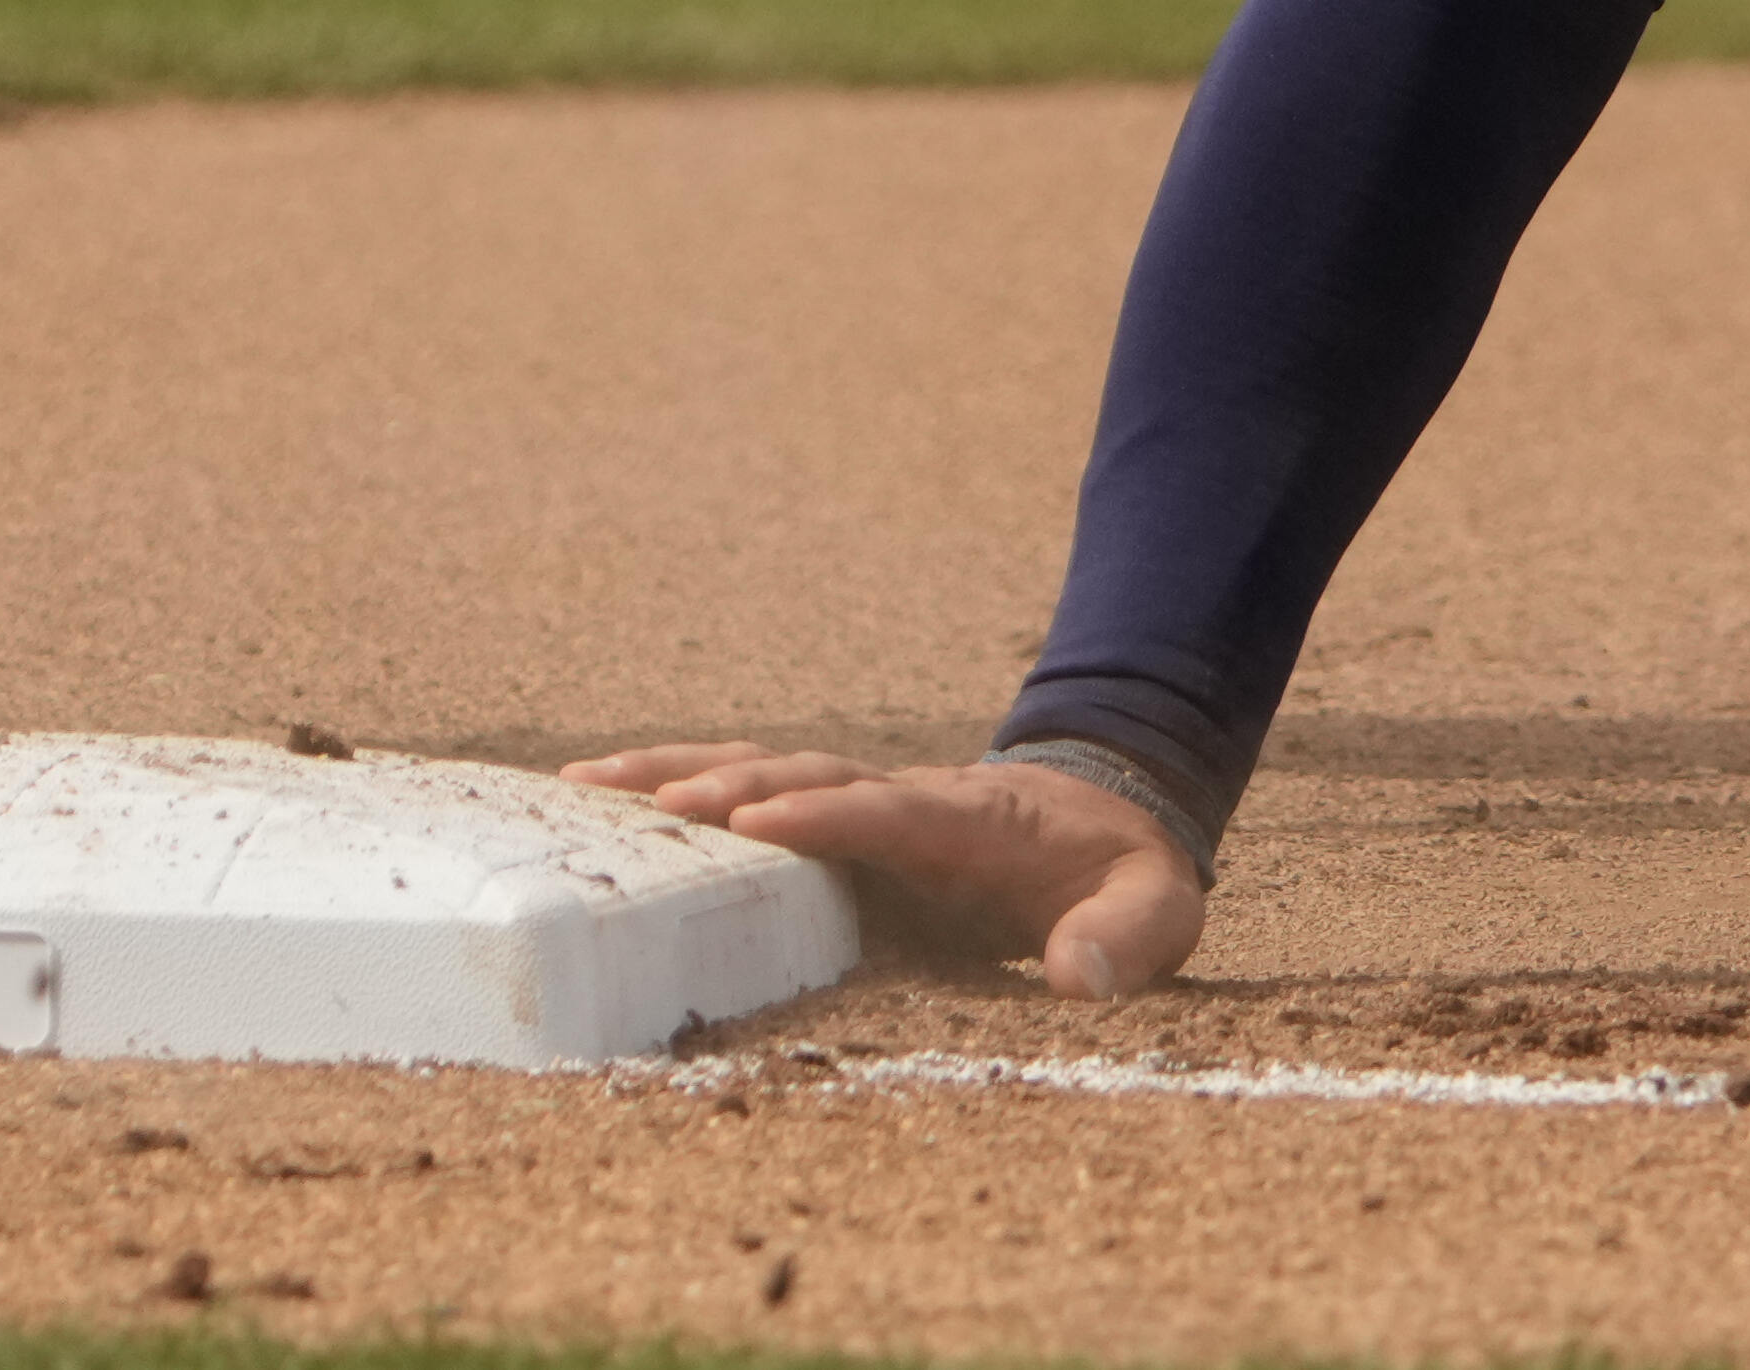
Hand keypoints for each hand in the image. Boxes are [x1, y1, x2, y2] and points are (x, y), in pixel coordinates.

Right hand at [565, 743, 1207, 996]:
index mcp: (969, 822)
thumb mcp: (1160, 909)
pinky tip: (611, 795)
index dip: (826, 814)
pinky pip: (754, 789)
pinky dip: (682, 783)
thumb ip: (1127, 940)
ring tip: (588, 782)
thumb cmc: (1126, 872)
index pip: (889, 811)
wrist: (1111, 806)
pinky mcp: (839, 814)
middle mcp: (903, 796)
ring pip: (761, 768)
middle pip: (804, 774)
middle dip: (729, 784)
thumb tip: (1082, 982)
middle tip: (649, 800)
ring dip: (679, 772)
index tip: (761, 820)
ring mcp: (866, 798)